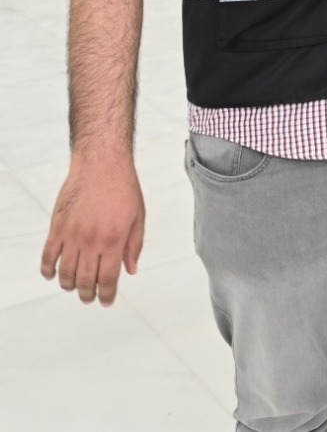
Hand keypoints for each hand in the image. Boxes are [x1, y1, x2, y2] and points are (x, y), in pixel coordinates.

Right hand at [40, 155, 145, 305]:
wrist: (101, 165)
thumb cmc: (123, 189)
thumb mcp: (138, 217)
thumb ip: (134, 246)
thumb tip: (130, 270)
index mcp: (114, 240)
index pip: (109, 278)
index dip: (107, 295)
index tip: (106, 302)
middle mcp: (91, 241)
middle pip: (85, 280)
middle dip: (88, 294)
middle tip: (89, 298)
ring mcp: (72, 235)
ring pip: (65, 272)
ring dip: (69, 285)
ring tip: (74, 288)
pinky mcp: (57, 227)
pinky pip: (47, 256)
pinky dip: (48, 270)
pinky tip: (52, 275)